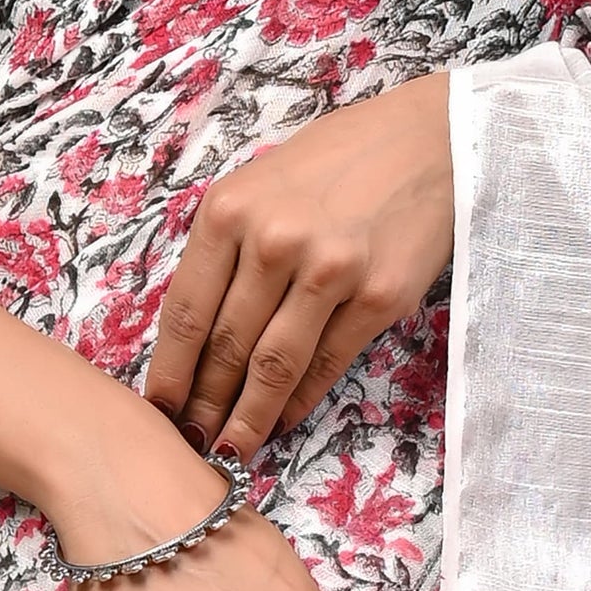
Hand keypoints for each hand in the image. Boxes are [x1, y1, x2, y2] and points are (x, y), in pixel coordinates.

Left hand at [143, 72, 453, 459]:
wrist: (432, 141)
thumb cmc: (340, 159)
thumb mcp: (262, 184)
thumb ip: (229, 247)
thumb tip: (201, 331)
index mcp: (230, 210)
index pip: (187, 311)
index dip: (169, 371)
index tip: (159, 408)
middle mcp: (273, 241)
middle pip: (225, 346)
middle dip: (204, 404)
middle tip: (191, 443)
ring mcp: (328, 271)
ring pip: (272, 366)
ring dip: (248, 418)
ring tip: (231, 450)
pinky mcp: (377, 298)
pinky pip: (326, 364)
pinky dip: (300, 400)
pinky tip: (284, 420)